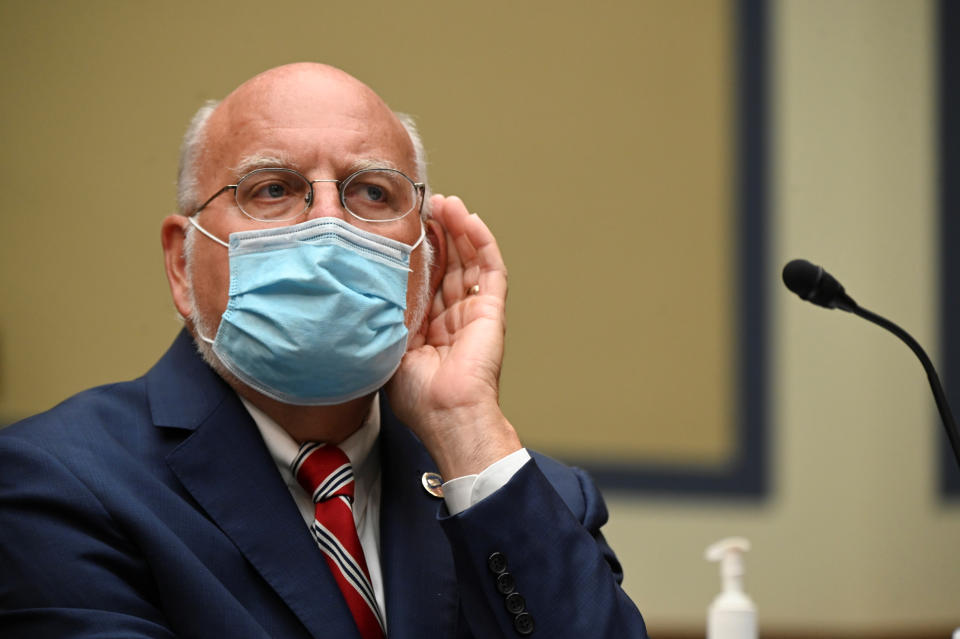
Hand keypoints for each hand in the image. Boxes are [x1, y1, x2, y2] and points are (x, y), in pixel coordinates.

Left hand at [387, 195, 521, 478]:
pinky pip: (491, 268)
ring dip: (458, 228)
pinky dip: (481, 241)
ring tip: (445, 202)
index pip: (426, 277)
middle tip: (425, 203)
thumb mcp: (387, 349)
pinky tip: (468, 219)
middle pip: (449, 262)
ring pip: (470, 258)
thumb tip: (357, 293)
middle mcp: (453, 315)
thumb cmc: (417, 396)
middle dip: (438, 231)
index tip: (404, 225)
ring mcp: (475, 310)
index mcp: (429, 326)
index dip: (419, 250)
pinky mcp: (492, 309)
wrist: (446, 414)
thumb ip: (381, 320)